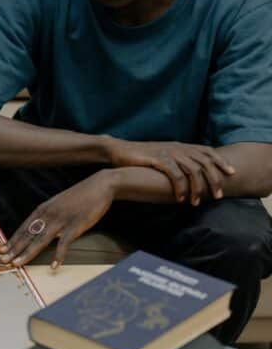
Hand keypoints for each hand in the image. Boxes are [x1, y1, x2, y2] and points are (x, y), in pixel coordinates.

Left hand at [0, 171, 116, 268]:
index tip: (2, 250)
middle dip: (14, 249)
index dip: (12, 239)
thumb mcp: (58, 203)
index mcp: (43, 209)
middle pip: (28, 235)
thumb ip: (47, 215)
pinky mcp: (77, 225)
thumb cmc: (79, 196)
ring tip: (18, 264)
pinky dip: (59, 255)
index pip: (24, 227)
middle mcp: (49, 214)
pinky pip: (65, 242)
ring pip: (41, 240)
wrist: (100, 185)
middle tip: (2, 260)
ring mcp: (62, 220)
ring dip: (28, 253)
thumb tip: (37, 227)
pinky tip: (54, 266)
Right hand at [105, 138, 234, 204]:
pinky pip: (175, 175)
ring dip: (197, 188)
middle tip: (218, 195)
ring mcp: (168, 153)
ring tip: (197, 202)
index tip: (231, 173)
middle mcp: (177, 147)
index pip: (207, 151)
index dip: (221, 161)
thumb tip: (189, 172)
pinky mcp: (157, 159)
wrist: (117, 151)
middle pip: (204, 162)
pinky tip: (180, 199)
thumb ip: (176, 160)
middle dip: (214, 180)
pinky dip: (180, 188)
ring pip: (192, 170)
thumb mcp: (162, 155)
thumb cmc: (139, 157)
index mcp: (180, 146)